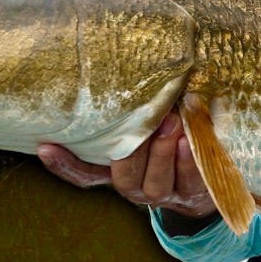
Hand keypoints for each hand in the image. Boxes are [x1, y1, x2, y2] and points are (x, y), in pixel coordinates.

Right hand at [36, 112, 215, 218]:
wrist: (213, 174)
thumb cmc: (171, 136)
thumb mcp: (148, 126)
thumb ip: (134, 112)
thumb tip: (118, 67)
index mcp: (117, 173)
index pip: (85, 174)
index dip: (64, 164)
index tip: (46, 147)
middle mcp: (136, 188)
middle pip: (126, 177)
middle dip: (134, 150)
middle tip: (146, 121)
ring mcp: (164, 194)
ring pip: (156, 182)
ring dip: (162, 153)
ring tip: (172, 124)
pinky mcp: (193, 194)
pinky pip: (189, 181)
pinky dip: (189, 161)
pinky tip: (190, 142)